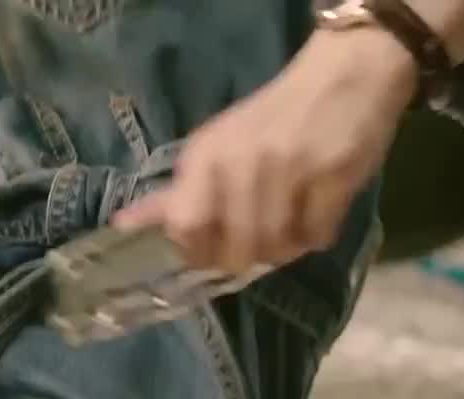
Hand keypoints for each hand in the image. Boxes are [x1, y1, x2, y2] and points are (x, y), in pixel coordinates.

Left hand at [113, 29, 418, 274]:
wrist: (342, 77)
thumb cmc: (271, 120)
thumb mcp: (214, 148)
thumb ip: (175, 195)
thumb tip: (122, 225)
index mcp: (205, 157)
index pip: (186, 229)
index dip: (199, 252)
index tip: (214, 249)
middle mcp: (239, 162)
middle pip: (236, 250)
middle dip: (249, 256)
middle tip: (261, 238)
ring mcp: (288, 169)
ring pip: (278, 248)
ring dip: (286, 247)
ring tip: (292, 221)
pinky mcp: (331, 175)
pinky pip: (317, 236)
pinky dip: (317, 233)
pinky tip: (317, 209)